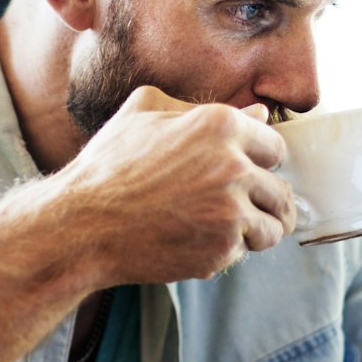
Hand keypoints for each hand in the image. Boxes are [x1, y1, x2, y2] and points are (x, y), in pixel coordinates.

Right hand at [47, 86, 296, 284]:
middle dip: (258, 201)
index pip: (275, 148)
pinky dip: (224, 252)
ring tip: (216, 228)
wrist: (81, 225)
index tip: (235, 174)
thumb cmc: (107, 167)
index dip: (256, 162)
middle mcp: (233, 166)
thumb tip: (259, 113)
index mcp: (220, 125)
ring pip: (272, 226)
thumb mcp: (143, 113)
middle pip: (280, 191)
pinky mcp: (222, 249)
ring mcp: (230, 210)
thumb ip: (201, 109)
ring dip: (250, 230)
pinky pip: (244, 252)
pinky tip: (192, 241)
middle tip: (227, 207)